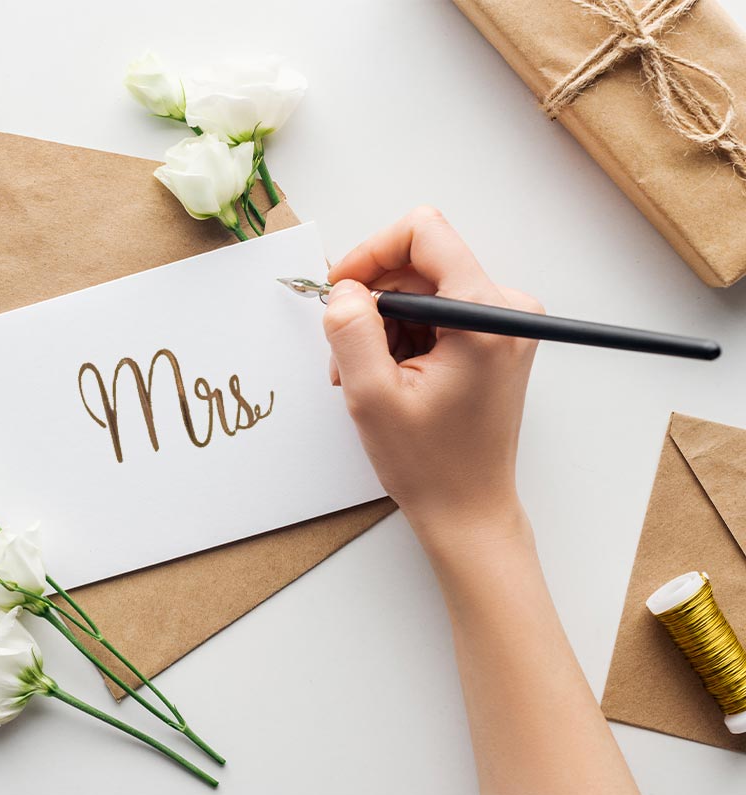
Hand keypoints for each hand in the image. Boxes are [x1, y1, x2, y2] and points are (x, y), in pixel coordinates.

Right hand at [322, 207, 540, 556]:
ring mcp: (503, 323)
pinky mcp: (493, 338)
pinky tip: (389, 376)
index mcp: (485, 315)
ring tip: (366, 375)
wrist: (468, 509)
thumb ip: (351, 330)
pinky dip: (402, 336)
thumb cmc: (431, 464)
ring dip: (382, 325)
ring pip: (421, 288)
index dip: (372, 252)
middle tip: (346, 353)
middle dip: (372, 301)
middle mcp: (506, 309)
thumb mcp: (371, 395)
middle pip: (419, 263)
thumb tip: (344, 288)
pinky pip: (433, 311)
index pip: (425, 232)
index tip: (342, 290)